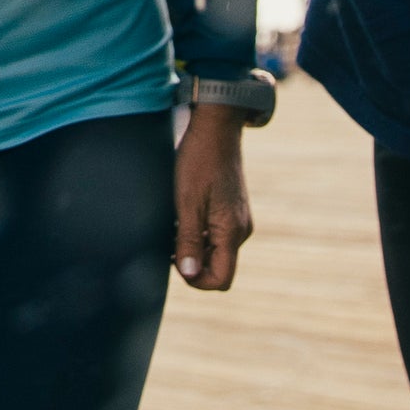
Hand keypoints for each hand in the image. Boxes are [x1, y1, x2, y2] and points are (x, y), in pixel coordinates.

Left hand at [174, 103, 254, 291]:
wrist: (216, 128)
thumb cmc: (199, 162)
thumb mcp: (186, 202)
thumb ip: (188, 240)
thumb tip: (189, 274)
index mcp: (232, 232)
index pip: (221, 280)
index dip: (196, 280)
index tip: (174, 260)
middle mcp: (240, 230)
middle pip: (218, 267)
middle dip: (193, 262)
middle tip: (169, 240)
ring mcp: (238, 219)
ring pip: (216, 251)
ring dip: (194, 246)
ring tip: (174, 224)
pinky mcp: (233, 209)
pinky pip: (216, 234)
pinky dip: (199, 233)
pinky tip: (182, 215)